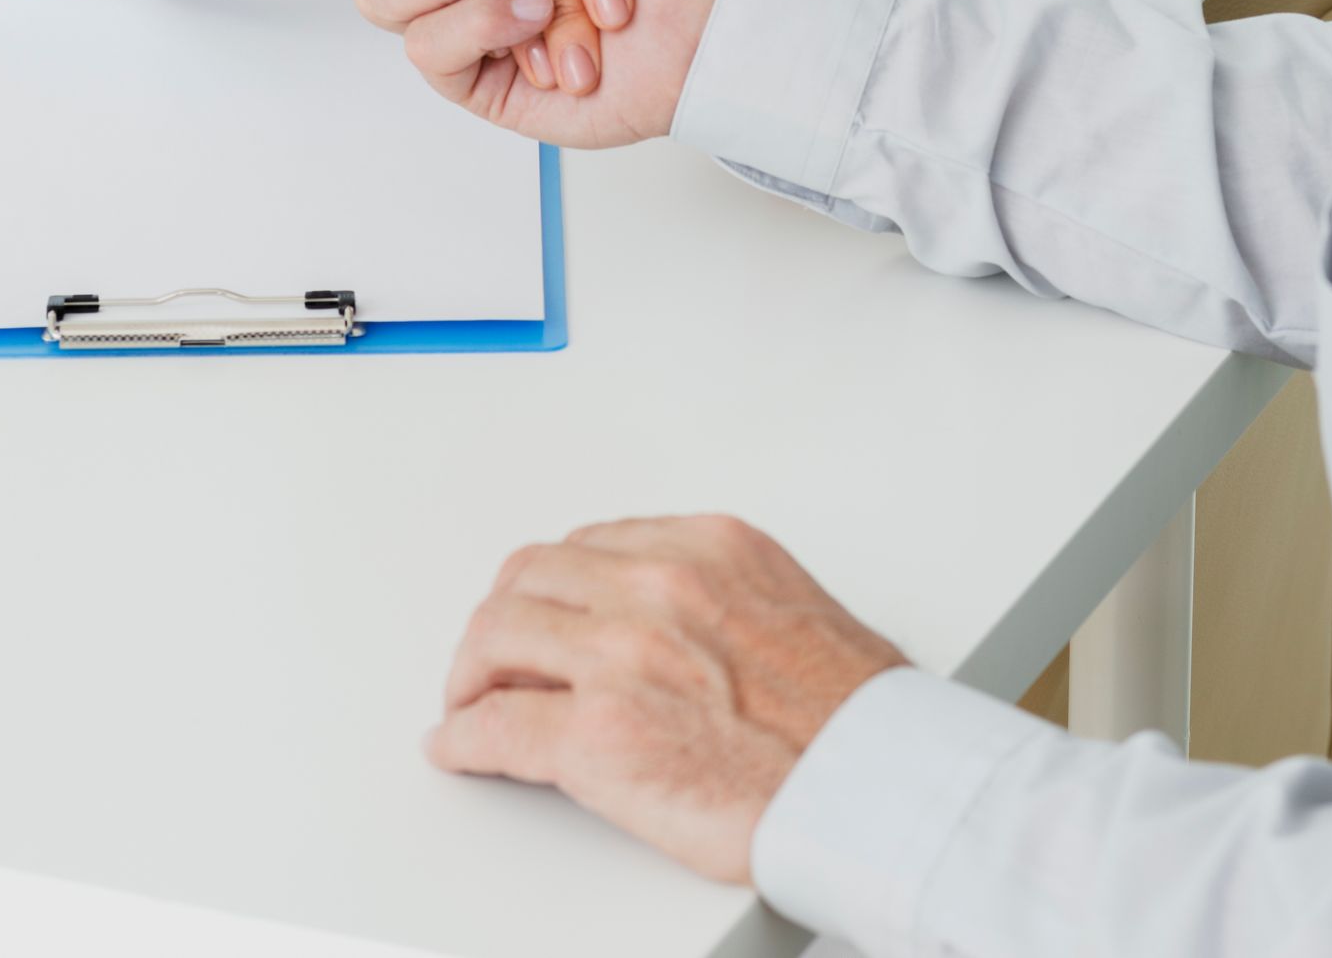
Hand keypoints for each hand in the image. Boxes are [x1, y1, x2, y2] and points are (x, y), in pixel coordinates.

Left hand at [427, 515, 904, 883]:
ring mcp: (621, 655)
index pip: (588, 546)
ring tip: (468, 699)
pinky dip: (462, 737)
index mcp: (706, 546)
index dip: (552, 588)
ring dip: (472, 671)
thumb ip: (715, 596)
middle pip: (530, 577)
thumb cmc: (850, 716)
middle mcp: (657, 583)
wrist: (872, 785)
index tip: (542, 612)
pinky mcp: (597, 737)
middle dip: (502, 618)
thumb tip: (666, 626)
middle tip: (490, 657)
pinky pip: (496, 727)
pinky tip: (458, 746)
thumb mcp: (783, 605)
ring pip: (498, 635)